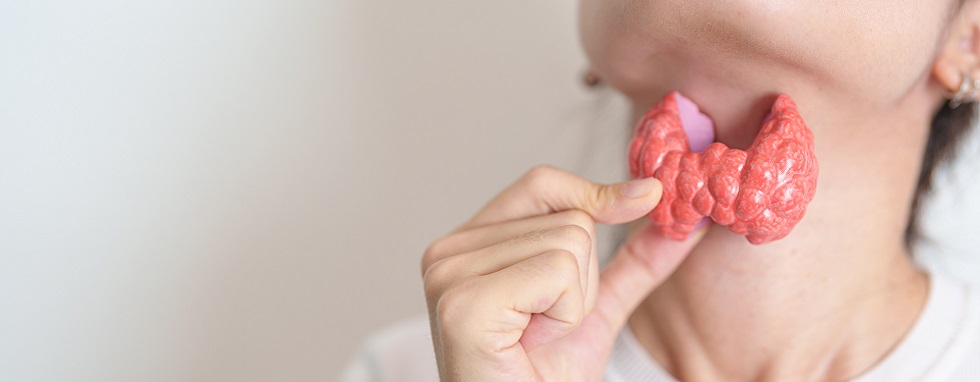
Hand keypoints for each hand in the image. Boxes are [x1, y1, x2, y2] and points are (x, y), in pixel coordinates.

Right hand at [421, 166, 705, 380]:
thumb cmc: (542, 378)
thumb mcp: (595, 308)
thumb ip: (631, 263)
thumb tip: (681, 222)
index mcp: (470, 244)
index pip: (541, 183)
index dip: (594, 193)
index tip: (648, 200)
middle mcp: (448, 251)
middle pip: (568, 218)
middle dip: (582, 281)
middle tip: (544, 327)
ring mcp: (449, 274)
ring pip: (569, 243)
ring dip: (573, 303)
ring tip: (534, 337)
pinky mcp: (464, 302)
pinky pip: (557, 272)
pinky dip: (564, 313)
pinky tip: (528, 342)